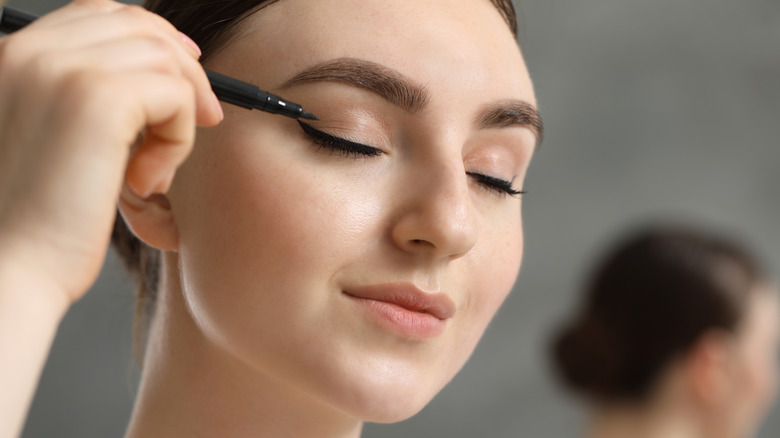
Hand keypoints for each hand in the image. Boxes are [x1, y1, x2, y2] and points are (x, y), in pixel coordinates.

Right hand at [0, 0, 221, 303]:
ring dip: (178, 115)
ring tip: (151, 169)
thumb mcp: (57, 139)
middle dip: (182, 70)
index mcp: (15, 54)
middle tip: (201, 118)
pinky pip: (177, 95)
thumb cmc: (35, 218)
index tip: (184, 79)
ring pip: (165, 60)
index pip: (99, 13)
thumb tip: (160, 70)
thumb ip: (90, 96)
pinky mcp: (99, 99)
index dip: (153, 38)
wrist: (9, 268)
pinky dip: (179, 139)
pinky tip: (146, 181)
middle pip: (140, 25)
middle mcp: (33, 49)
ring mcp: (63, 68)